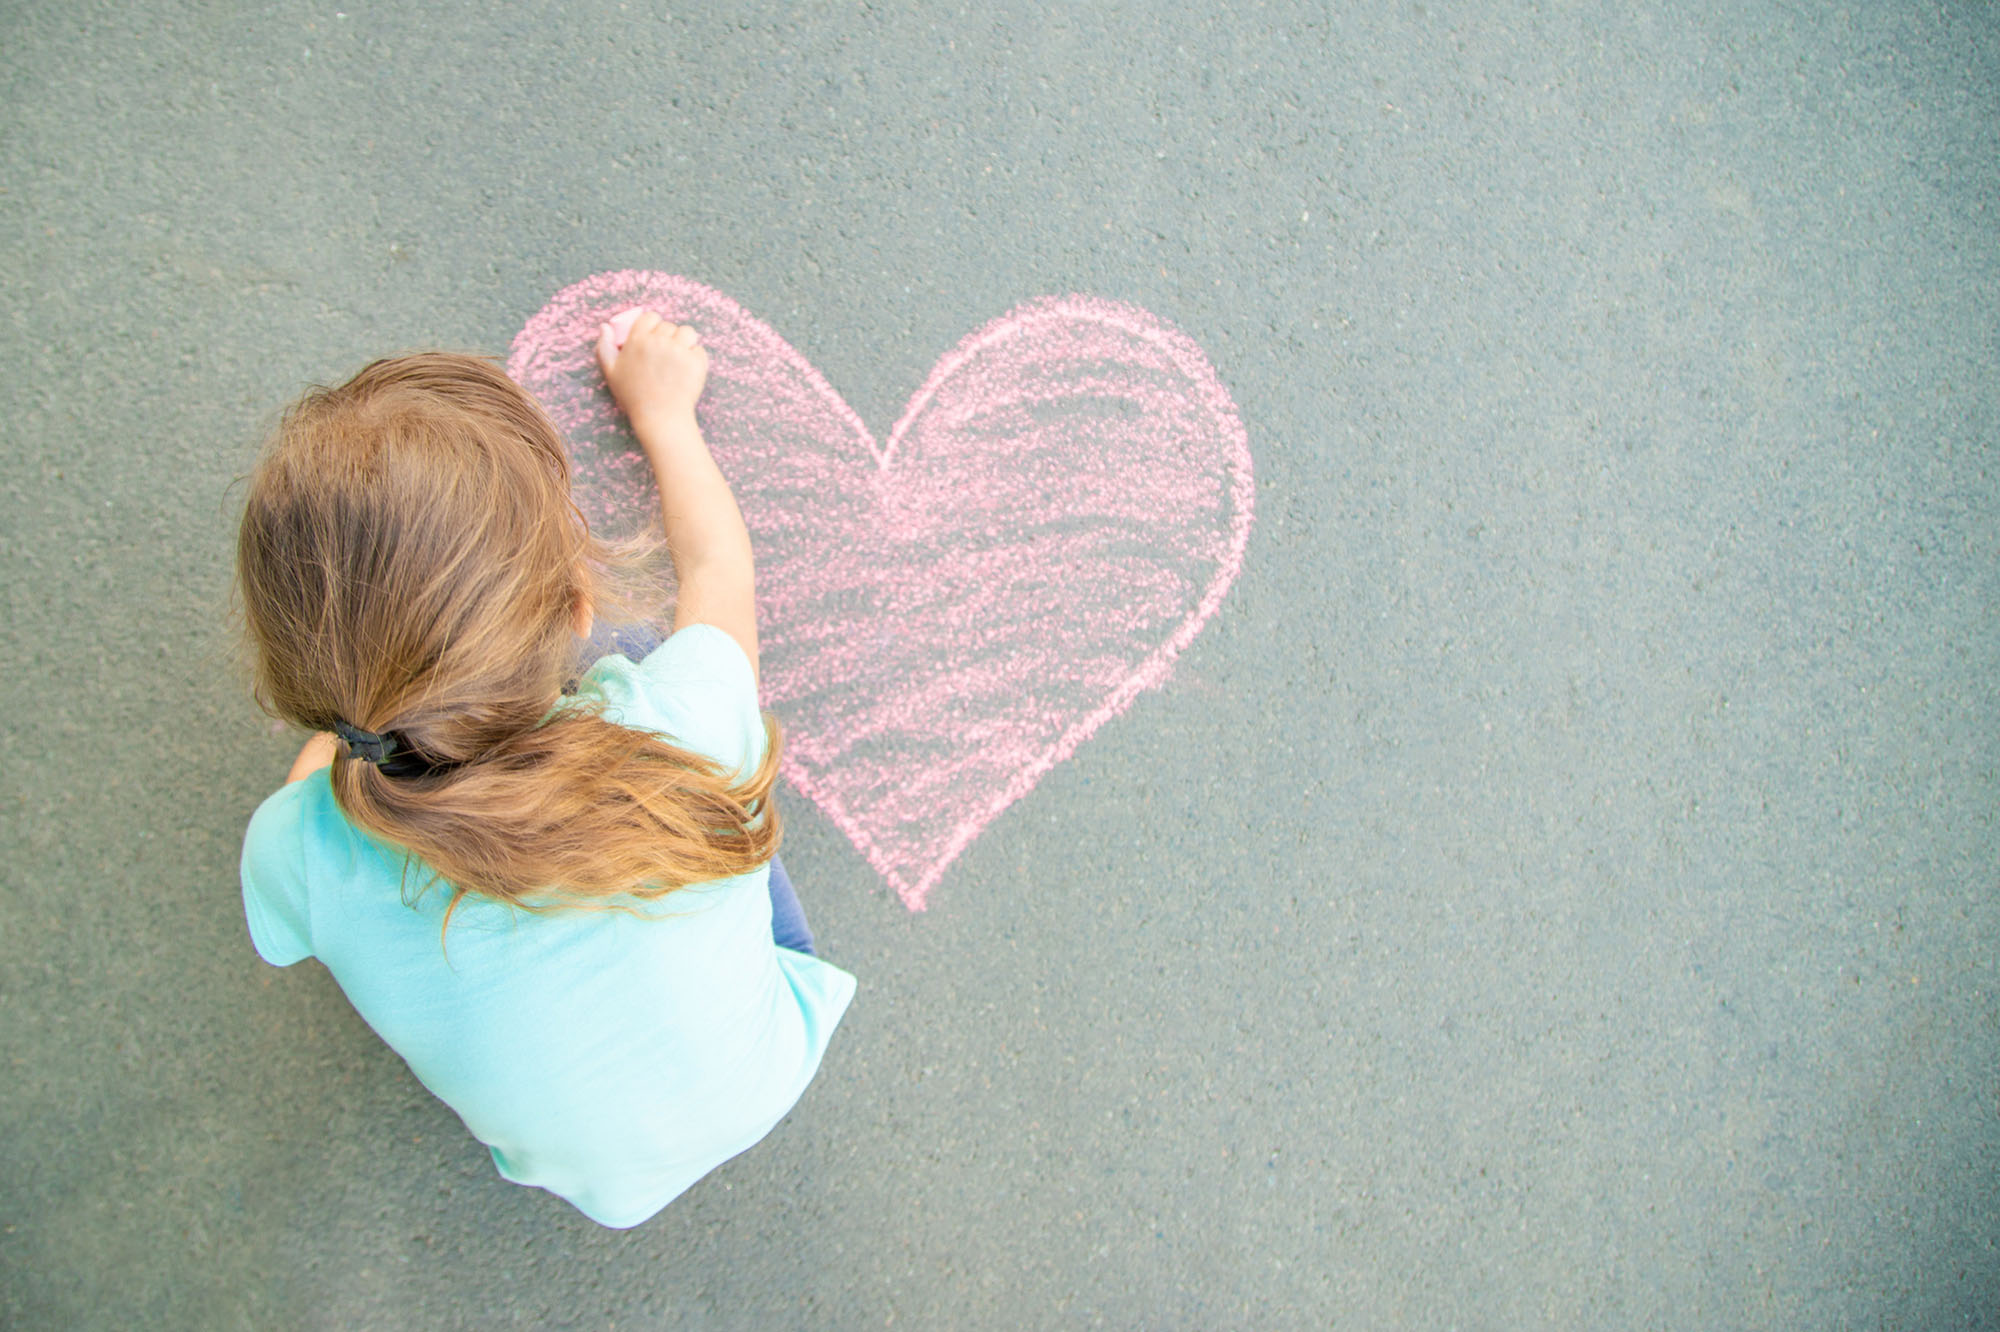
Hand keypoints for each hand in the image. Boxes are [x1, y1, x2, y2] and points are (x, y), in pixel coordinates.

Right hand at [595, 308, 709, 435]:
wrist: (660, 418)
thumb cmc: (634, 397)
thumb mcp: (611, 373)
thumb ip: (605, 347)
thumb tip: (605, 326)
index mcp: (638, 340)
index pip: (650, 317)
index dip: (653, 326)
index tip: (654, 338)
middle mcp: (659, 341)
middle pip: (669, 326)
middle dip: (668, 338)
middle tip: (665, 357)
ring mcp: (679, 350)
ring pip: (687, 333)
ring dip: (685, 343)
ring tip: (679, 360)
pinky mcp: (696, 361)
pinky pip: (699, 350)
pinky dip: (696, 359)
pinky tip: (687, 372)